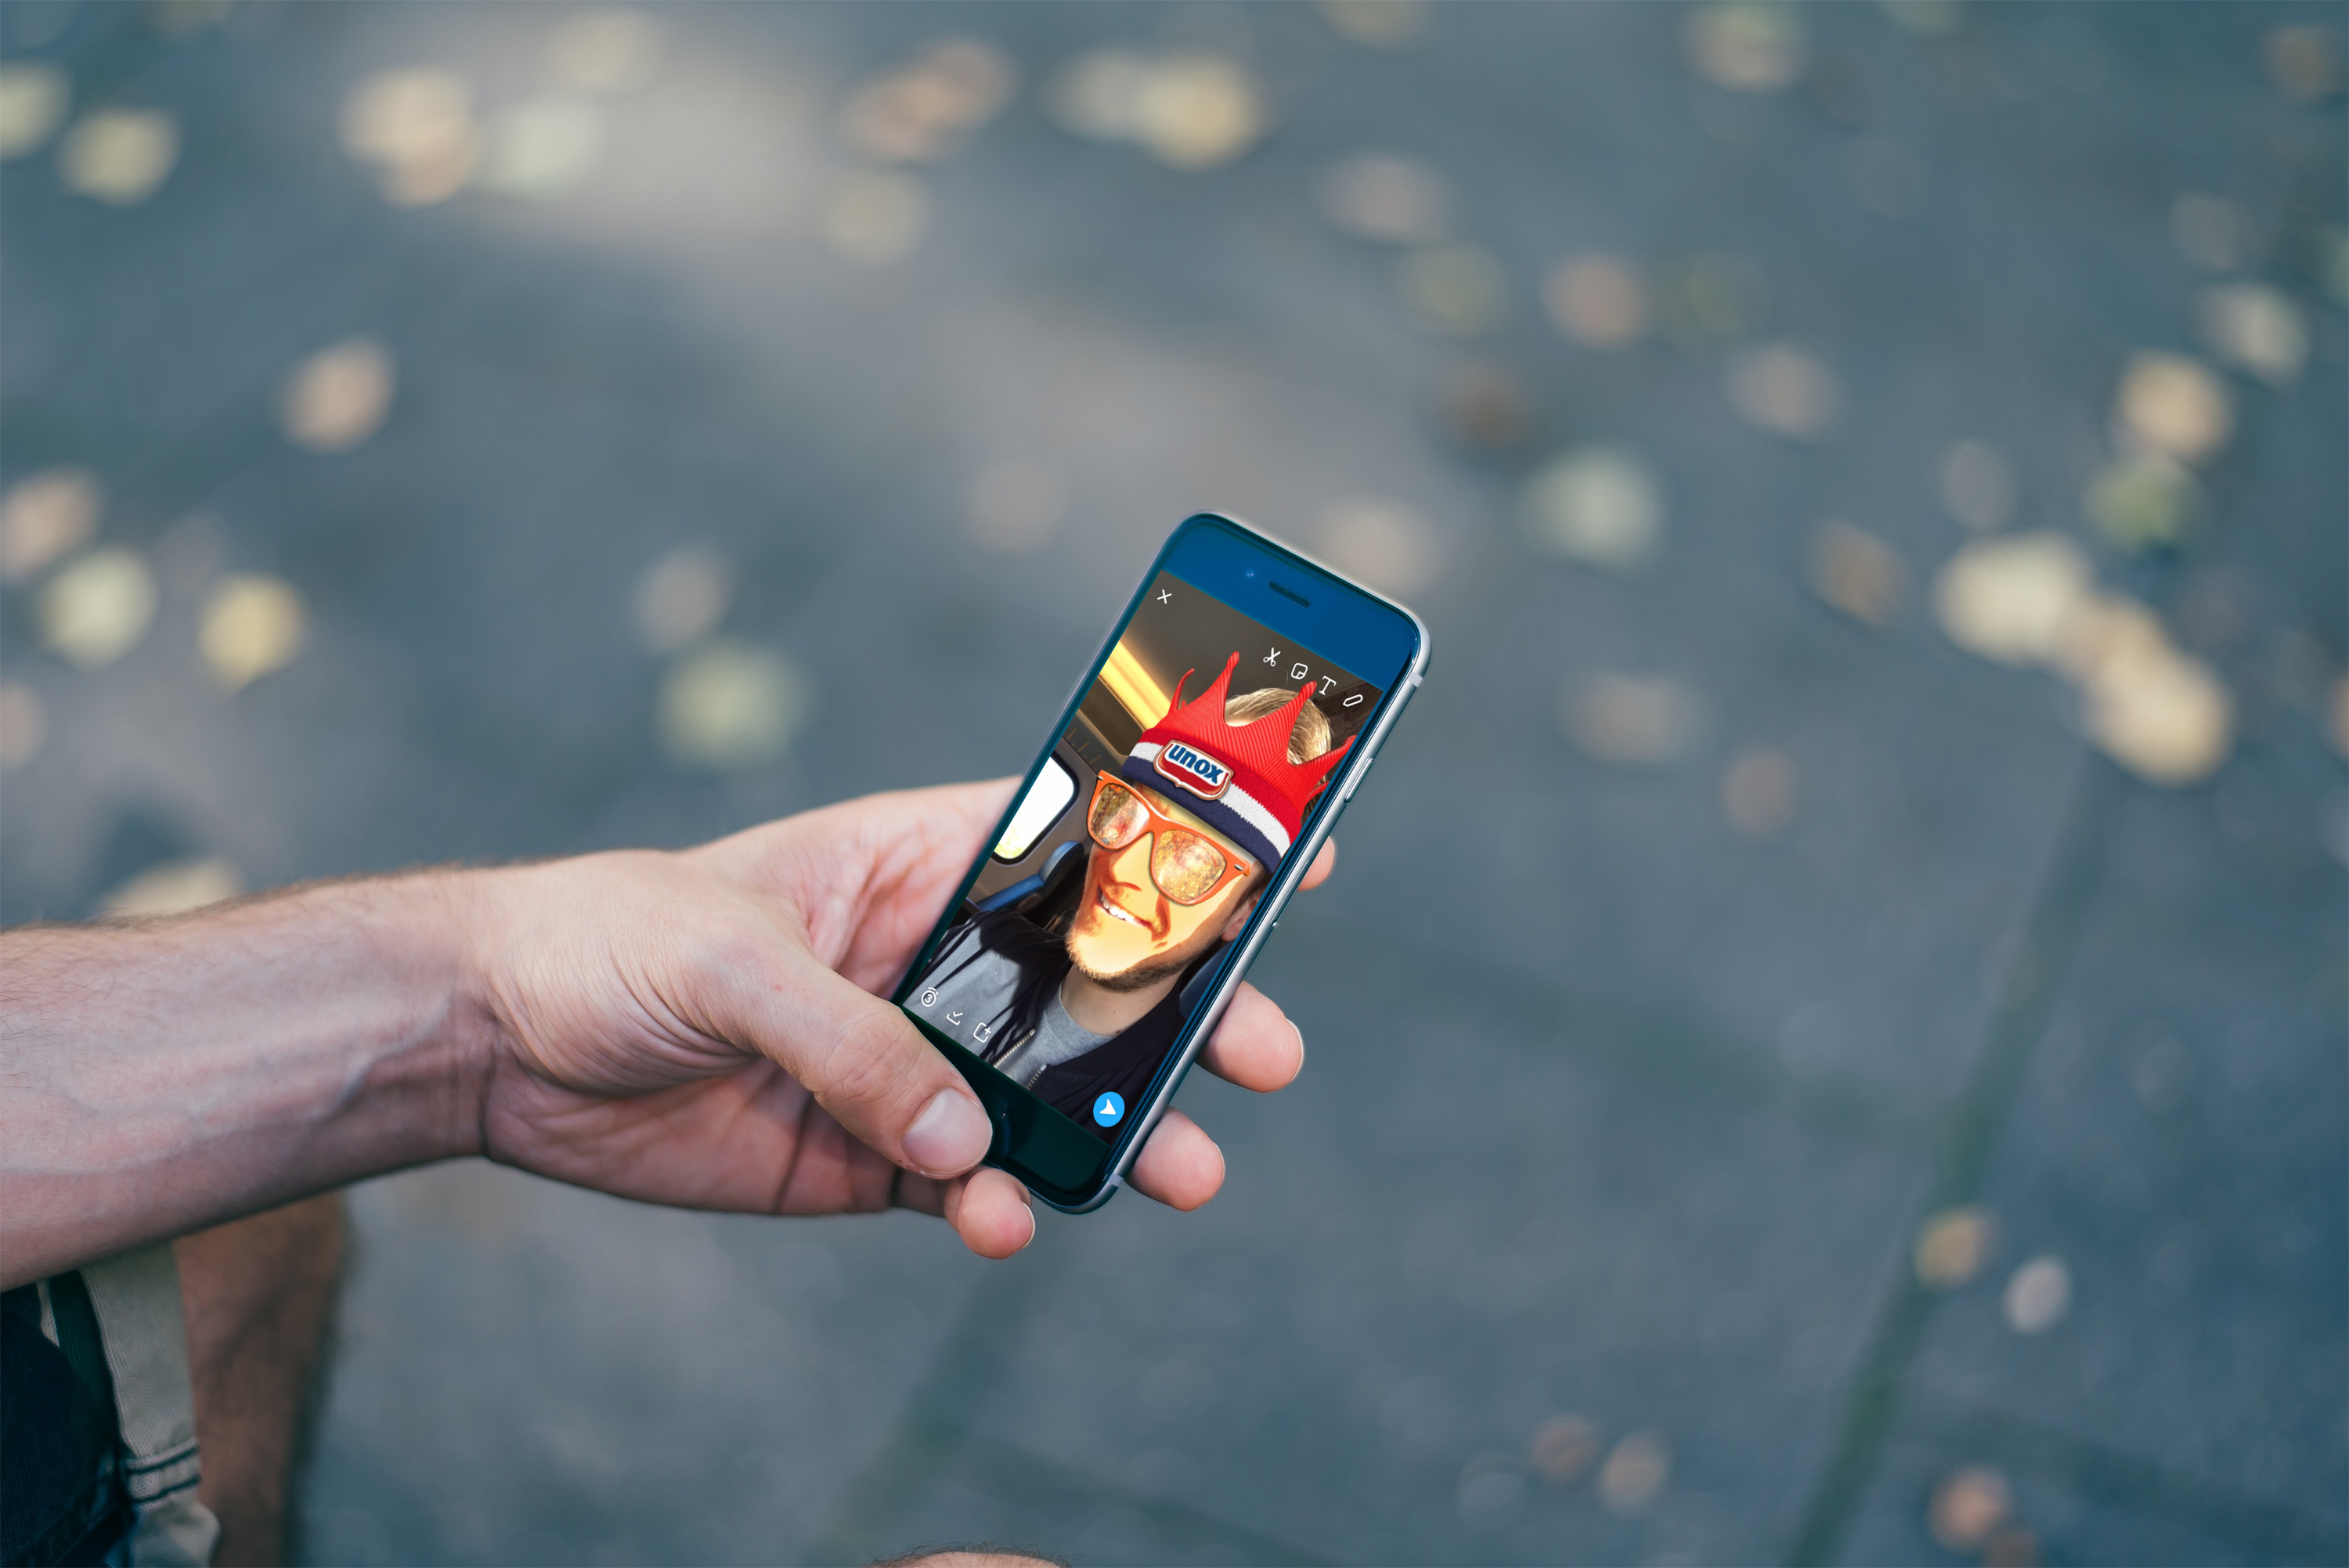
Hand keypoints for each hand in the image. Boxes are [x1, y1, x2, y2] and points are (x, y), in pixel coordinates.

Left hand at [465, 782, 1325, 1257]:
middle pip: (1088, 984)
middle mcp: (930, 960)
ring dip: (1119, 1134)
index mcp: (912, 861)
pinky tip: (1009, 1224)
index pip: (1073, 840)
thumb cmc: (606, 938)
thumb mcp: (727, 961)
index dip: (1184, 844)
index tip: (1298, 856)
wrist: (494, 1044)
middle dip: (1180, 1015)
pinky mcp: (868, 1154)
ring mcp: (907, 1062)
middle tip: (1263, 1053)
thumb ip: (850, 1042)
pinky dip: (998, 1208)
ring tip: (1186, 1174)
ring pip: (1046, 1100)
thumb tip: (962, 1143)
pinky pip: (963, 1185)